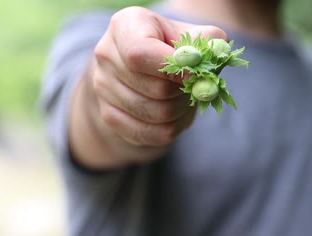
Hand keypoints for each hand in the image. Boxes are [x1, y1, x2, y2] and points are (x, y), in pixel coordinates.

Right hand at [70, 6, 226, 168]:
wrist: (148, 68)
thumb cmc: (174, 47)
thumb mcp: (194, 35)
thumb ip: (207, 42)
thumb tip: (205, 61)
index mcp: (125, 24)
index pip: (140, 53)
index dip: (173, 69)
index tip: (195, 74)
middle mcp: (107, 54)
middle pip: (155, 88)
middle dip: (184, 92)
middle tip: (191, 85)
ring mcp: (103, 87)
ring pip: (156, 114)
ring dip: (180, 110)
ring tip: (183, 97)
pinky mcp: (109, 115)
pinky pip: (150, 134)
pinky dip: (171, 128)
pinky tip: (174, 115)